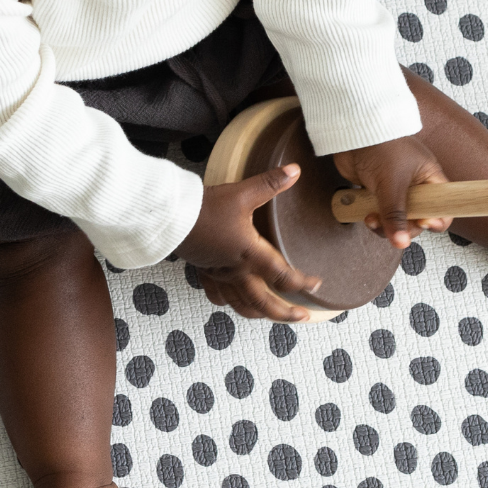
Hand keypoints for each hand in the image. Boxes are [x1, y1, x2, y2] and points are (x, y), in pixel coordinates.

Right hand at [175, 165, 325, 321]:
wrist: (170, 216)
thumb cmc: (204, 208)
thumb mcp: (242, 193)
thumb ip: (270, 183)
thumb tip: (294, 171)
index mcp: (249, 254)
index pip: (283, 276)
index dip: (303, 282)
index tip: (316, 283)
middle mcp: (236, 271)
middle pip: (264, 303)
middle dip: (286, 313)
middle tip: (303, 317)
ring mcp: (219, 275)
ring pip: (242, 305)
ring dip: (260, 314)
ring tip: (273, 316)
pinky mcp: (205, 272)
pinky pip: (218, 295)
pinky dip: (229, 302)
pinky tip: (233, 301)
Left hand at [333, 135, 449, 248]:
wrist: (352, 133)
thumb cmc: (381, 146)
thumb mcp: (393, 183)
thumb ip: (396, 214)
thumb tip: (401, 242)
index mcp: (430, 179)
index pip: (443, 209)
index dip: (434, 221)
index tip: (420, 223)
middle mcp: (416, 186)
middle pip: (417, 219)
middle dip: (403, 227)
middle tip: (392, 228)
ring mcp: (396, 190)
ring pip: (397, 220)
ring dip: (385, 226)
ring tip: (371, 220)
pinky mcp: (378, 192)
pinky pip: (381, 215)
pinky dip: (374, 219)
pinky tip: (366, 216)